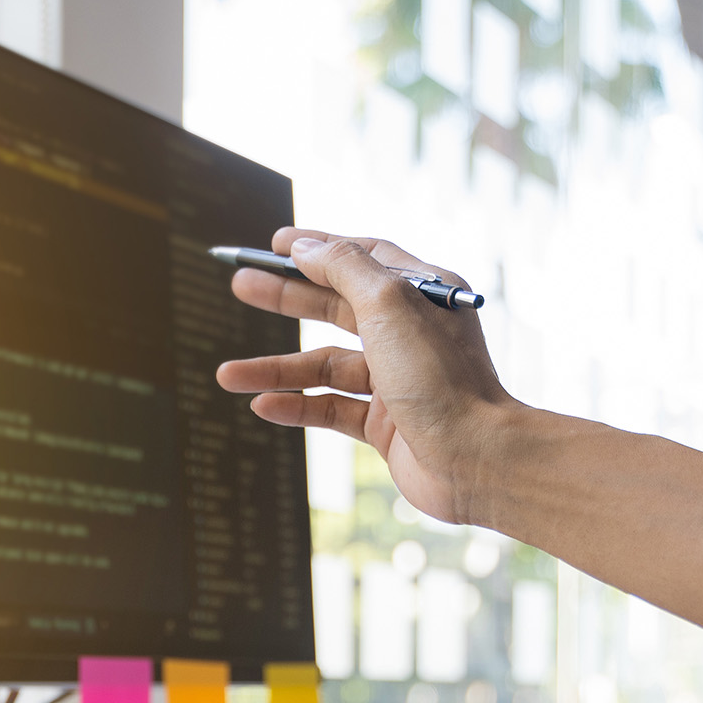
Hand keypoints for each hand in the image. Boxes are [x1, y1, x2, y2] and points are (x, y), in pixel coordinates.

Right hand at [215, 230, 522, 524]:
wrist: (475, 459)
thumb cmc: (441, 377)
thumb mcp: (388, 303)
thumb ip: (343, 268)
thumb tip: (305, 247)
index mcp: (422, 293)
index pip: (363, 257)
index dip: (318, 248)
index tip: (274, 244)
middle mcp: (410, 332)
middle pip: (335, 307)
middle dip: (286, 298)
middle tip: (240, 285)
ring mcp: (396, 380)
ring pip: (324, 367)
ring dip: (275, 369)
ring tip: (227, 375)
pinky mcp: (385, 425)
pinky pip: (330, 409)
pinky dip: (296, 407)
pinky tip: (262, 405)